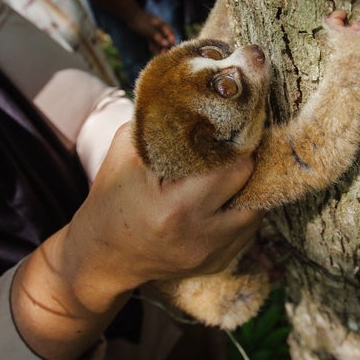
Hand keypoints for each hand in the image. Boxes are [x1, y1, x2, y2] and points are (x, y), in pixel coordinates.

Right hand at [64, 123, 257, 295]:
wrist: (102, 256)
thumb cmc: (112, 198)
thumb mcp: (126, 153)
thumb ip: (162, 123)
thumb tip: (199, 96)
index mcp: (174, 209)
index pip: (232, 167)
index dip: (237, 141)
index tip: (237, 123)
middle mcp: (200, 236)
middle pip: (251, 186)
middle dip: (245, 160)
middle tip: (237, 142)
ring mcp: (213, 255)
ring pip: (257, 209)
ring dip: (248, 186)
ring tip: (232, 167)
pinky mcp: (219, 263)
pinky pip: (248, 228)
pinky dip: (240, 208)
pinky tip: (223, 195)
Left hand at [129, 10, 176, 53]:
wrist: (130, 15)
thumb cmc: (141, 22)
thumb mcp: (149, 30)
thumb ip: (158, 37)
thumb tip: (167, 44)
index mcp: (163, 25)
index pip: (171, 34)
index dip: (172, 42)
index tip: (172, 49)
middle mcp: (160, 27)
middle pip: (166, 38)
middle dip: (165, 46)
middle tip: (164, 54)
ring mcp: (154, 30)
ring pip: (159, 40)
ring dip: (159, 47)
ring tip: (158, 55)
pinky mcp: (149, 32)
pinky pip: (152, 39)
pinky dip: (152, 44)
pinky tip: (150, 50)